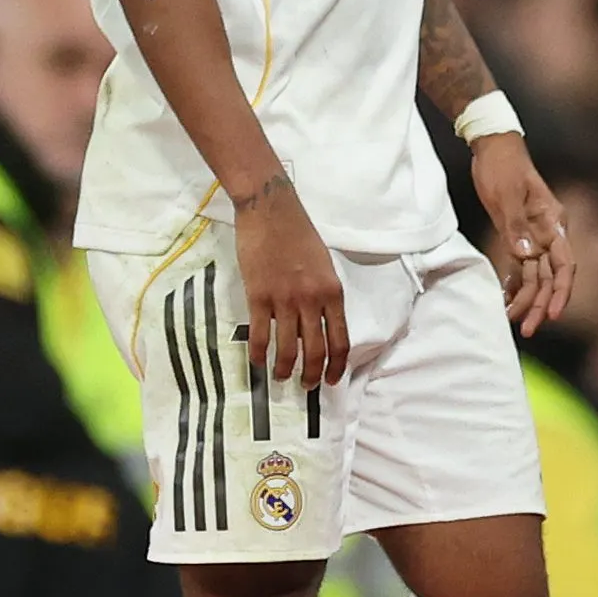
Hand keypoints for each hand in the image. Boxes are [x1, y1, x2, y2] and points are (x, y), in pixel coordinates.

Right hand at [234, 177, 350, 389]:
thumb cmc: (298, 234)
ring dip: (285, 370)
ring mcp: (284, 300)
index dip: (337, 365)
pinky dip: (258, 354)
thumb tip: (317, 324)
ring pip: (287, 348)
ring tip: (282, 378)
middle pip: (316, 350)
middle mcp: (312, 300)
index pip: (340, 339)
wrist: (271, 210)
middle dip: (312, 375)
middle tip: (307, 386)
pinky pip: (260, 335)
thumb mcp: (323, 265)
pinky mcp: (258, 296)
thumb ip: (323, 295)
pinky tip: (257, 363)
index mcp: (332, 292)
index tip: (331, 379)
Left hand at [470, 133, 571, 335]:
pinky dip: (514, 286)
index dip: (560, 291)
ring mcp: (533, 236)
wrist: (492, 147)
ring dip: (527, 300)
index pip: (564, 264)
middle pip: (550, 277)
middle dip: (541, 305)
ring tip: (513, 322)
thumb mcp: (506, 193)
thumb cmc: (502, 166)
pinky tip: (506, 302)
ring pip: (535, 277)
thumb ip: (515, 226)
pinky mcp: (516, 236)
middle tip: (528, 331)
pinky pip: (520, 268)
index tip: (553, 313)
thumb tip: (525, 256)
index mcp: (553, 222)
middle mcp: (547, 233)